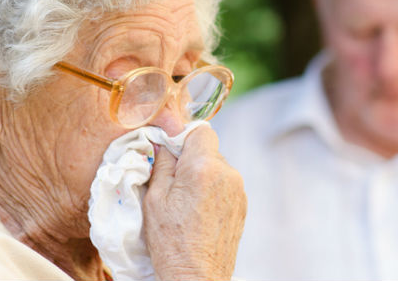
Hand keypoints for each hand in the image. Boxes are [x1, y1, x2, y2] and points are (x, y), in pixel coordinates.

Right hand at [143, 126, 246, 280]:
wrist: (196, 276)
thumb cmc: (171, 242)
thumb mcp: (154, 198)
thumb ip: (161, 163)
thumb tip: (162, 142)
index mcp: (204, 167)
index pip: (199, 130)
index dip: (182, 137)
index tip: (169, 151)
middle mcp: (227, 173)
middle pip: (208, 148)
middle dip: (190, 158)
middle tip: (173, 181)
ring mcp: (238, 189)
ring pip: (217, 166)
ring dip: (202, 174)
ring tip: (186, 202)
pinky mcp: (242, 204)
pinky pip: (225, 184)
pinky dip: (212, 190)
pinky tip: (198, 211)